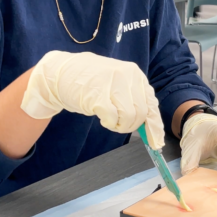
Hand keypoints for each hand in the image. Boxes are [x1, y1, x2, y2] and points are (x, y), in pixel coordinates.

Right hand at [21, 51, 163, 147]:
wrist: (60, 73)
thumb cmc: (89, 81)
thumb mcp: (117, 82)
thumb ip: (133, 97)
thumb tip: (150, 124)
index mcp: (134, 73)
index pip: (151, 104)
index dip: (154, 127)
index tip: (156, 143)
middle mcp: (127, 75)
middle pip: (141, 113)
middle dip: (131, 126)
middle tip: (118, 124)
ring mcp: (112, 83)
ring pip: (129, 117)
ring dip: (119, 125)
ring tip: (109, 119)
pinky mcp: (98, 95)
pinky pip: (112, 119)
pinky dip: (108, 123)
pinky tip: (101, 116)